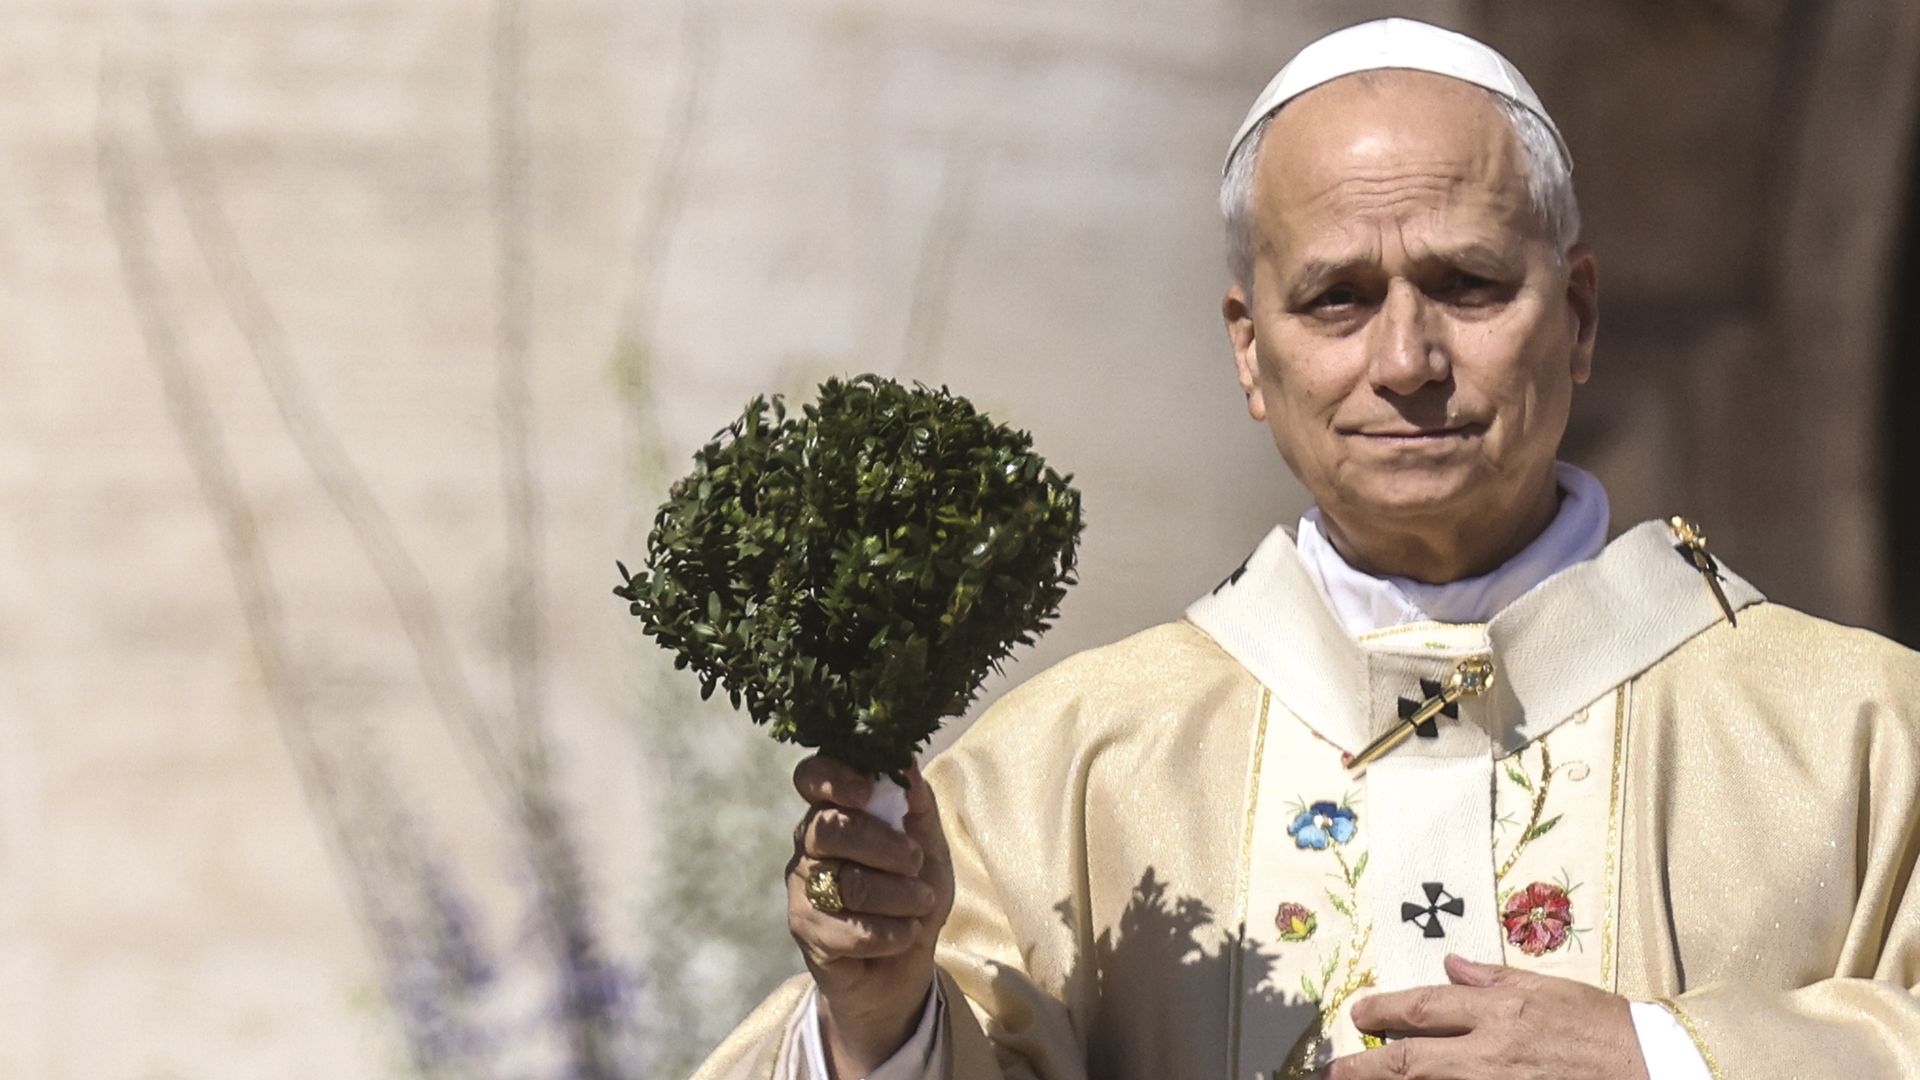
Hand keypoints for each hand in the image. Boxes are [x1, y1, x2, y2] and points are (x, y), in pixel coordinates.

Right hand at [787, 756, 953, 1077]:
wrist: (904, 965)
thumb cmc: (913, 894)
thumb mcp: (928, 846)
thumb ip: (918, 805)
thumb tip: (907, 763)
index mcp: (835, 811)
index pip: (811, 777)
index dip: (833, 778)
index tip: (867, 793)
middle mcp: (809, 845)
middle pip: (829, 829)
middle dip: (883, 846)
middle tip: (915, 862)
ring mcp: (803, 888)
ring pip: (846, 883)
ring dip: (899, 896)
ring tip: (922, 904)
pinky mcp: (806, 931)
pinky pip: (848, 930)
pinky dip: (890, 933)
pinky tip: (906, 934)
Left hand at [1327, 954, 1649, 1079]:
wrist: (1656, 1068)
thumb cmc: (1608, 1027)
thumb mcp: (1552, 988)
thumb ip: (1495, 977)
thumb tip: (1451, 961)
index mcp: (1502, 1012)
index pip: (1426, 1008)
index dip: (1384, 1009)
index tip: (1357, 1012)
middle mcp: (1493, 1053)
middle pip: (1411, 1060)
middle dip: (1364, 1065)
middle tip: (1332, 1069)